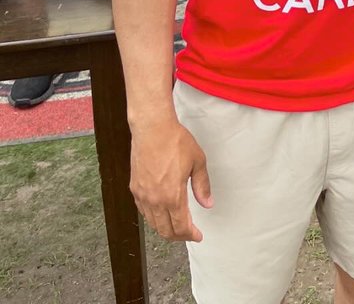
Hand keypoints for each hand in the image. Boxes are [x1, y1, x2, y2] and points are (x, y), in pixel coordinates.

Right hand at [130, 117, 212, 241]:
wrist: (152, 128)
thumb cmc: (175, 141)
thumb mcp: (197, 161)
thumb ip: (202, 186)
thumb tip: (207, 203)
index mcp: (172, 196)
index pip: (180, 227)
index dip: (190, 235)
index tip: (198, 236)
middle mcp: (155, 200)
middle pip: (165, 230)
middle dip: (179, 236)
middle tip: (189, 233)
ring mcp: (142, 195)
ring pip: (153, 223)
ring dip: (166, 228)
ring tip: (177, 224)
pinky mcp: (135, 188)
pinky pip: (144, 211)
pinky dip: (154, 217)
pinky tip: (162, 212)